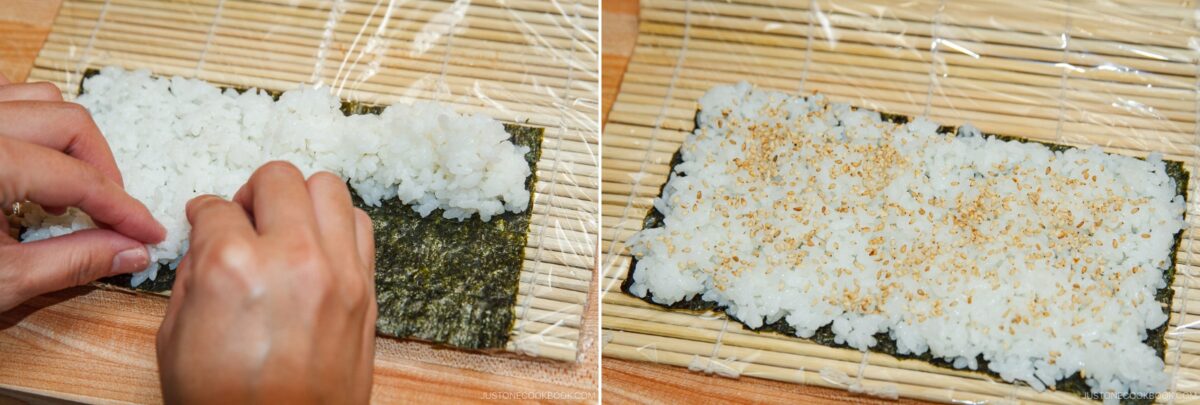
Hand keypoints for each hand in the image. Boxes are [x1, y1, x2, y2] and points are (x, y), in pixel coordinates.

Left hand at [0, 72, 164, 311]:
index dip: (123, 209)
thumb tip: (131, 252)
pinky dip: (28, 120)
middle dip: (101, 169)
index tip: (150, 232)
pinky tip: (30, 162)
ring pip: (37, 97)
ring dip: (66, 139)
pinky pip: (5, 96)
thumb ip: (71, 262)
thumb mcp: (1, 280)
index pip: (80, 179)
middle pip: (69, 122)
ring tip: (65, 189)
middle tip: (111, 214)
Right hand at [156, 162, 376, 403]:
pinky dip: (338, 225)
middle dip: (253, 193)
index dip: (203, 215)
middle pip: (278, 178)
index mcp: (234, 265)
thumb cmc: (224, 400)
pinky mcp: (366, 290)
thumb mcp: (176, 337)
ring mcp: (339, 271)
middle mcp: (293, 257)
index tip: (204, 222)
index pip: (216, 207)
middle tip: (245, 219)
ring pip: (329, 188)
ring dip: (301, 200)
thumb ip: (194, 273)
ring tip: (285, 228)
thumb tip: (208, 237)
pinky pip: (362, 226)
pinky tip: (318, 247)